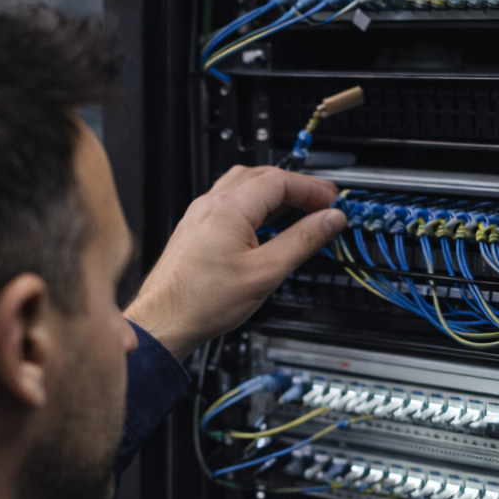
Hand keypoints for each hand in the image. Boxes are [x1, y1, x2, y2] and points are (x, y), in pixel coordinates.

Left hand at [124, 166, 345, 360]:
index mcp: (229, 207)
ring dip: (276, 194)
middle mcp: (211, 203)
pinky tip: (267, 226)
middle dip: (297, 187)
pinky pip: (231, 204)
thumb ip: (302, 241)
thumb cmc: (202, 301)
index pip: (280, 180)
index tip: (333, 201)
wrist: (165, 321)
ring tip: (299, 212)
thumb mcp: (266, 272)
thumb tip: (329, 220)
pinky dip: (256, 207)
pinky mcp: (196, 229)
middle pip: (263, 177)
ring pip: (245, 187)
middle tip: (322, 203)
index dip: (312, 188)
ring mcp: (200, 214)